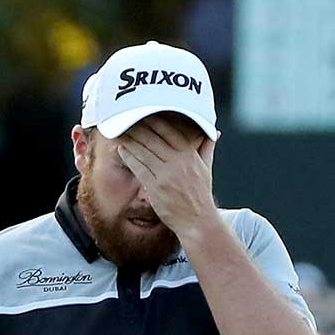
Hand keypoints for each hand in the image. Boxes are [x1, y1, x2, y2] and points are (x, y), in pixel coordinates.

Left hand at [113, 118, 218, 236]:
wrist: (198, 221)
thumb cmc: (201, 195)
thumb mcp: (207, 169)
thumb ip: (207, 148)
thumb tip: (214, 132)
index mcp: (190, 155)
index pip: (169, 131)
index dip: (154, 120)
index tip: (143, 112)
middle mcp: (178, 162)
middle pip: (152, 138)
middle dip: (137, 127)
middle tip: (125, 118)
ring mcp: (166, 175)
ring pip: (143, 151)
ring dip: (130, 140)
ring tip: (120, 131)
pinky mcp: (155, 187)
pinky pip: (139, 167)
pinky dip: (129, 157)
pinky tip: (121, 150)